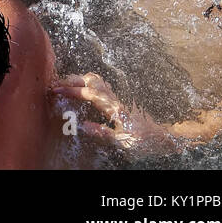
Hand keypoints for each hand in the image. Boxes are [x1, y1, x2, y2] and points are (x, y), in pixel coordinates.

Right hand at [52, 73, 174, 154]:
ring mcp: (117, 99)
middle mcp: (115, 99)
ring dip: (80, 81)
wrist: (165, 138)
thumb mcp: (123, 142)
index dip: (72, 90)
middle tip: (58, 86)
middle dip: (73, 80)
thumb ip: (103, 133)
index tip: (57, 91)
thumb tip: (83, 126)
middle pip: (92, 79)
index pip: (89, 93)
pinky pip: (101, 88)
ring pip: (97, 81)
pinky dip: (87, 86)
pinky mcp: (119, 102)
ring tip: (67, 88)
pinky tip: (82, 93)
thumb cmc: (145, 142)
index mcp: (114, 108)